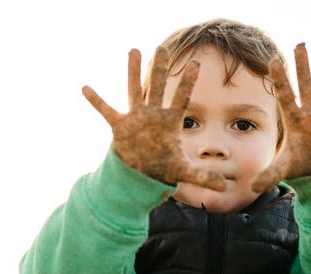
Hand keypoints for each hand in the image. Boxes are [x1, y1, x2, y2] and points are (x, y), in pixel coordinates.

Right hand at [82, 47, 224, 190]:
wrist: (142, 175)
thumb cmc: (164, 169)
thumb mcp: (184, 173)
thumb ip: (204, 176)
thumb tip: (224, 188)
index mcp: (170, 122)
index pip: (181, 99)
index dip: (188, 82)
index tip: (196, 64)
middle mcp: (153, 115)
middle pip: (158, 87)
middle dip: (160, 68)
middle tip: (162, 48)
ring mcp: (136, 118)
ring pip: (135, 90)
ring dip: (133, 72)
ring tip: (134, 50)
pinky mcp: (120, 127)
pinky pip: (106, 111)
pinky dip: (96, 101)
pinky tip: (85, 88)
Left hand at [251, 44, 310, 192]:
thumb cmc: (299, 165)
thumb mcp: (283, 169)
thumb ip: (269, 175)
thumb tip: (252, 189)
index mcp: (293, 120)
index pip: (284, 95)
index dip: (280, 79)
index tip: (274, 60)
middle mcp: (309, 112)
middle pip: (305, 84)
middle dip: (302, 65)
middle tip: (300, 44)